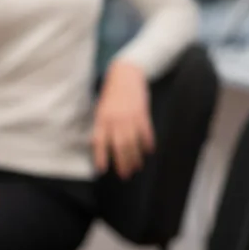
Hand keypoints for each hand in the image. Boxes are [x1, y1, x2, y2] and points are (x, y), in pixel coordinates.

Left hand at [92, 60, 154, 178]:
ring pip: (133, 142)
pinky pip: (145, 132)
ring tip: (137, 166)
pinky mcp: (142, 113)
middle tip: (125, 175)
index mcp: (102, 118)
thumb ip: (102, 126)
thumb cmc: (112, 93)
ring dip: (136, 157)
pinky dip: (147, 143)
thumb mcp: (101, 108)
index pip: (99, 141)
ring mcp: (130, 116)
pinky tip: (148, 151)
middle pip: (119, 146)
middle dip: (122, 162)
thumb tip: (101, 146)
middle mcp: (115, 119)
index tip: (102, 170)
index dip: (100, 156)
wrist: (126, 74)